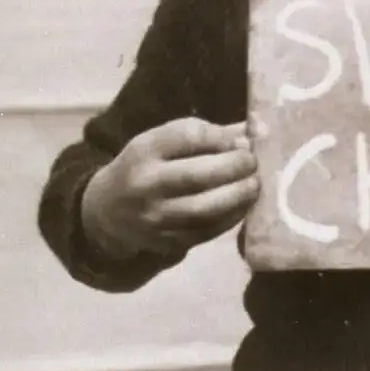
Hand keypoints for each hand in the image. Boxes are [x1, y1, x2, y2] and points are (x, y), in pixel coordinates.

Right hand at [81, 118, 258, 261]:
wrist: (108, 211)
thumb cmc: (149, 165)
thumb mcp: (166, 140)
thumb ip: (213, 133)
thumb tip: (261, 128)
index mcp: (145, 149)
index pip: (189, 137)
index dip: (223, 137)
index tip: (243, 139)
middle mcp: (145, 184)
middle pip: (198, 175)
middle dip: (236, 167)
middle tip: (254, 163)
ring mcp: (154, 217)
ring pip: (204, 209)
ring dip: (239, 195)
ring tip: (255, 184)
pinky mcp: (165, 242)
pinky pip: (206, 232)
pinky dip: (231, 217)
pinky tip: (244, 205)